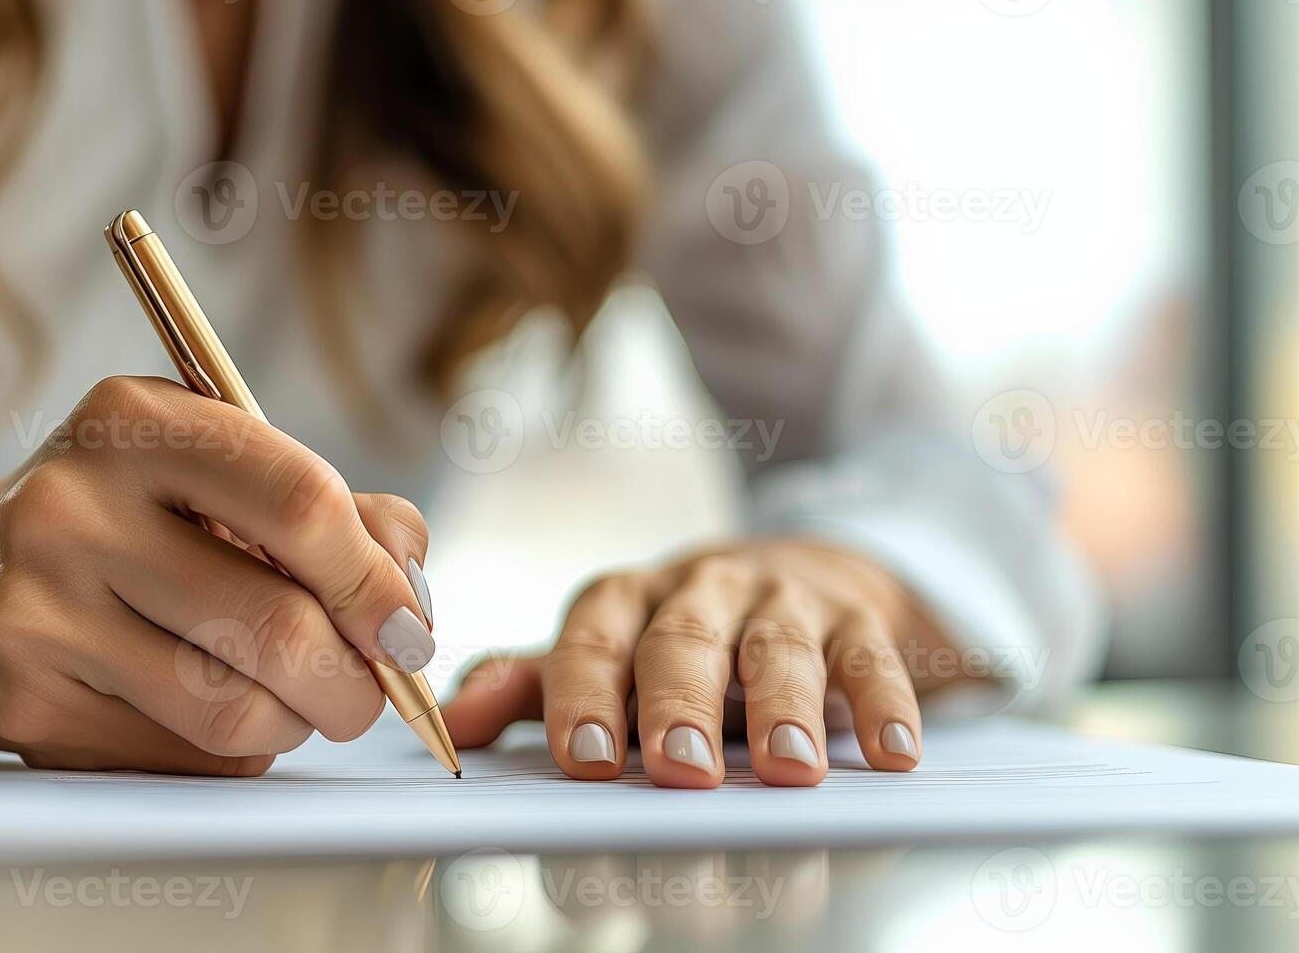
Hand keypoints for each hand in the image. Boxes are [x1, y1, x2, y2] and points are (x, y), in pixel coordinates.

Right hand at [0, 376, 436, 773]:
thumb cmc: (119, 519)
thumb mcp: (210, 469)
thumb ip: (333, 510)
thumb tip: (409, 600)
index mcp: (130, 420)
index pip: (299, 502)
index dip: (376, 580)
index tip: (406, 628)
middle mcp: (70, 507)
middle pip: (278, 628)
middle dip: (354, 681)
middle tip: (369, 690)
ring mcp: (37, 610)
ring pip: (235, 713)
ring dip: (294, 722)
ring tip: (285, 695)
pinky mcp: (25, 705)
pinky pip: (182, 760)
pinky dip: (229, 753)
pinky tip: (202, 709)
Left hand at [443, 541, 951, 787]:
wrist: (799, 570)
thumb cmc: (681, 633)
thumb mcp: (608, 652)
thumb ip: (535, 685)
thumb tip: (450, 721)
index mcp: (627, 597)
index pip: (594, 636)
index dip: (585, 694)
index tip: (585, 759)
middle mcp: (701, 588)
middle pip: (684, 637)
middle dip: (679, 701)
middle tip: (679, 766)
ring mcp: (782, 598)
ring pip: (780, 645)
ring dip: (785, 706)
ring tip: (788, 769)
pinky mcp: (856, 616)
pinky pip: (873, 656)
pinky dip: (886, 702)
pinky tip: (890, 755)